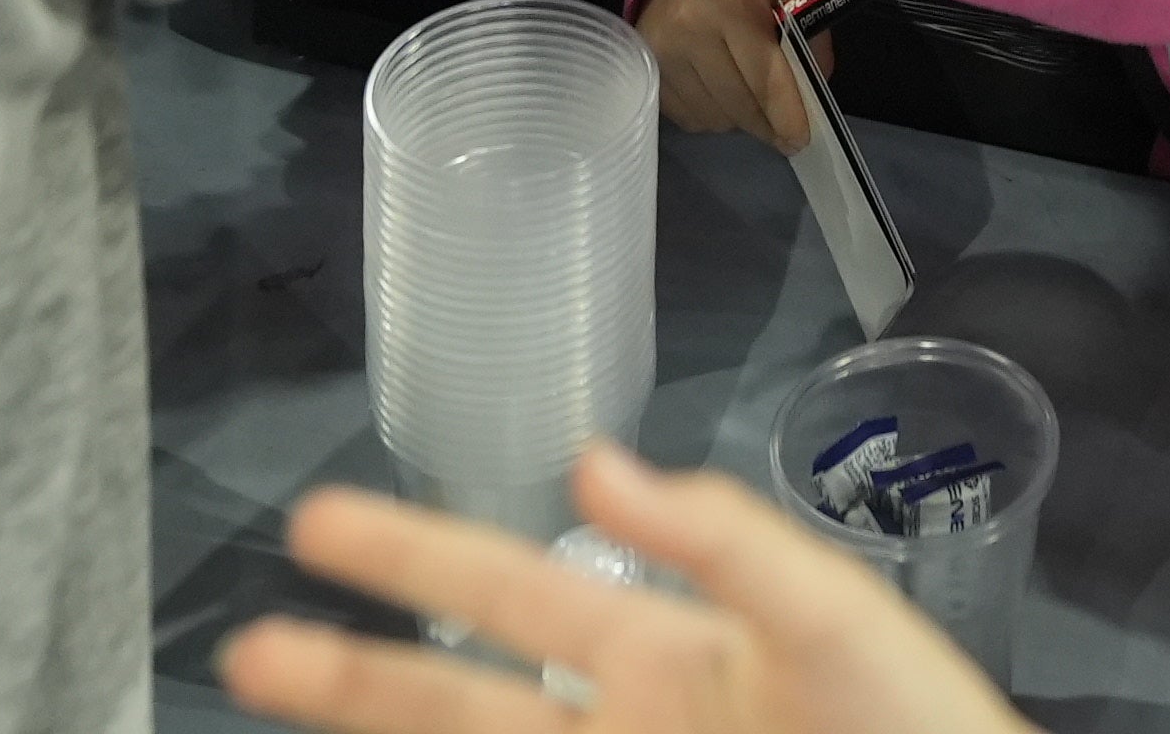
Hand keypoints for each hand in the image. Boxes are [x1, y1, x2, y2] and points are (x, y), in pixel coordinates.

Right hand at [216, 451, 1041, 733]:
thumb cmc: (922, 733)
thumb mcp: (837, 617)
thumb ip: (724, 540)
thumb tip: (594, 462)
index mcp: (664, 656)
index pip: (516, 591)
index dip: (418, 555)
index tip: (318, 523)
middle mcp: (619, 730)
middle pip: (456, 705)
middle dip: (351, 676)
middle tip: (246, 650)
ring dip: (378, 727)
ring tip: (277, 696)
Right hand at [639, 0, 815, 144]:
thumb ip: (811, 28)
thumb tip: (817, 82)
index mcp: (732, 5)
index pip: (764, 79)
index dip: (786, 115)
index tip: (800, 141)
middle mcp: (692, 32)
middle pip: (739, 106)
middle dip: (767, 125)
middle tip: (783, 132)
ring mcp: (664, 55)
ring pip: (714, 118)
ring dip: (738, 119)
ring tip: (748, 97)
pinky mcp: (650, 72)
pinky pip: (689, 117)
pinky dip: (711, 115)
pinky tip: (720, 93)